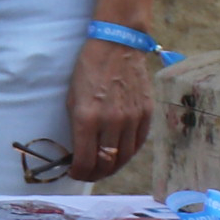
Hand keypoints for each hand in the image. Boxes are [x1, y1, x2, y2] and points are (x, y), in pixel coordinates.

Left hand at [65, 37, 154, 183]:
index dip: (79, 174)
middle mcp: (111, 122)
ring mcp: (131, 119)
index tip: (74, 173)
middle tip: (89, 173)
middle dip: (94, 174)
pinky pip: (138, 143)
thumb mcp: (72, 99)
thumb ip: (76, 129)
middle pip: (106, 164)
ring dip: (112, 167)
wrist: (117, 45)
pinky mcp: (146, 113)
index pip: (85, 161)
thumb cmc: (89, 69)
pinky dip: (128, 153)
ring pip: (124, 158)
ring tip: (104, 167)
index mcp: (87, 118)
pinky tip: (120, 153)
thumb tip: (78, 153)